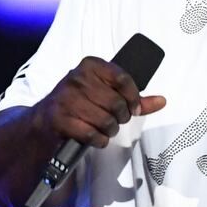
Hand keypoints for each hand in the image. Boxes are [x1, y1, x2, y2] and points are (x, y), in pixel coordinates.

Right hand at [34, 56, 166, 147]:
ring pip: (105, 120)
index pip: (123, 78)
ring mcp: (66, 98)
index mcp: (91, 66)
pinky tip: (96, 138)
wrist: (44, 120)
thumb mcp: (105, 93)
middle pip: (116, 102)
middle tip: (116, 121)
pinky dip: (99, 140)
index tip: (135, 109)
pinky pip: (91, 134)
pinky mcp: (59, 119)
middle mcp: (76, 78)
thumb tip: (162, 101)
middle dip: (121, 118)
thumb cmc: (81, 104)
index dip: (134, 98)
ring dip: (110, 130)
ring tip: (105, 129)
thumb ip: (134, 97)